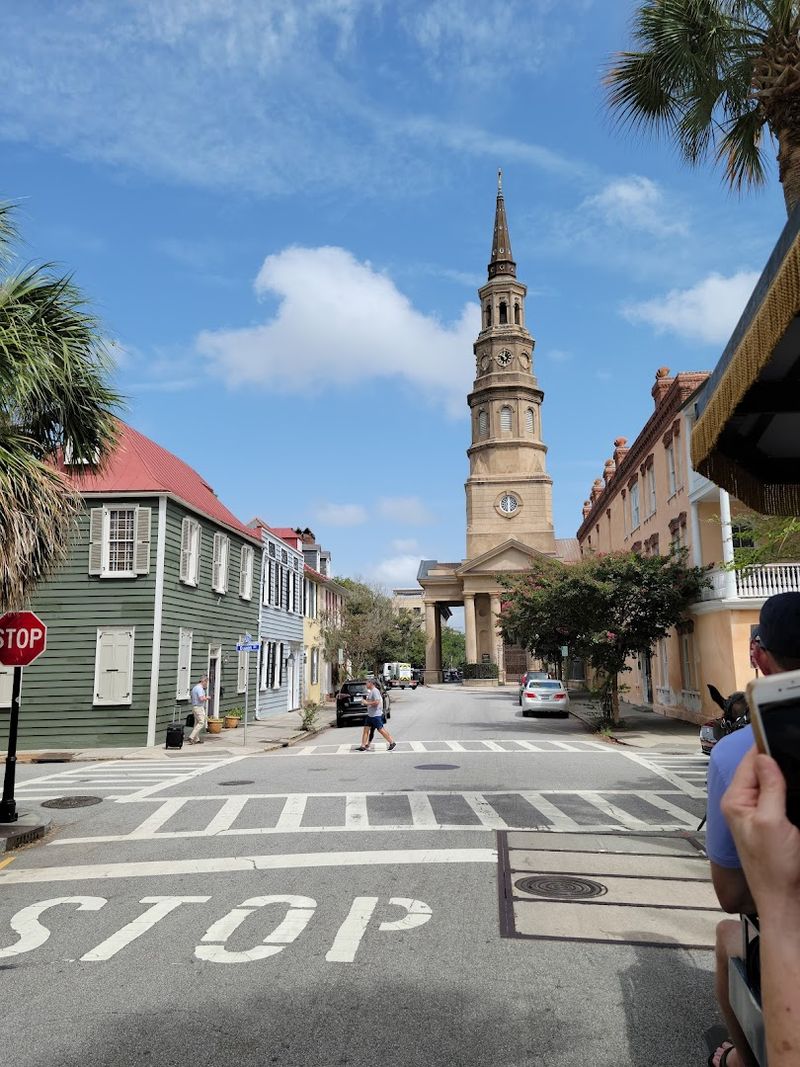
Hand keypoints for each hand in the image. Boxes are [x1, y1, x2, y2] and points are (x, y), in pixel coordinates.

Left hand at [722, 746, 799, 912]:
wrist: (786, 901)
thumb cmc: (775, 869)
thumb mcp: (773, 822)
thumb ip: (769, 788)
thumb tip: (763, 757)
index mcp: (736, 801)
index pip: (748, 761)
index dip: (764, 746)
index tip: (779, 732)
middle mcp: (743, 804)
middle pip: (760, 770)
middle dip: (776, 761)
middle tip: (794, 750)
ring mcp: (758, 814)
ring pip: (771, 783)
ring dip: (783, 776)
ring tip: (797, 769)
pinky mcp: (772, 823)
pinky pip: (778, 798)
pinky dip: (787, 791)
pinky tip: (796, 789)